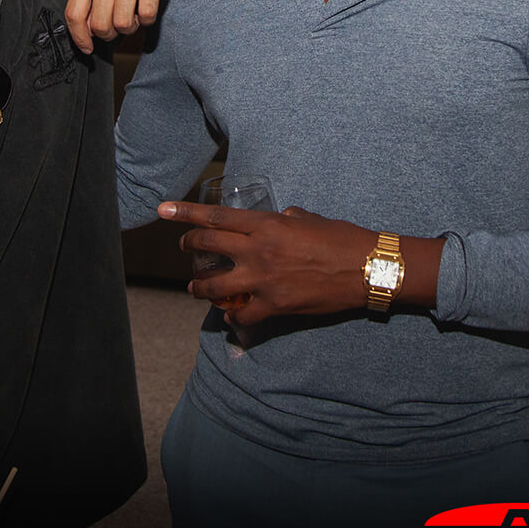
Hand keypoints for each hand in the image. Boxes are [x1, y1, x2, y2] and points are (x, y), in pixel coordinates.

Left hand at [65, 0, 189, 51]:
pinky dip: (148, 19)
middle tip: (119, 26)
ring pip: (122, 23)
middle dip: (110, 35)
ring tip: (135, 16)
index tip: (88, 48)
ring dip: (130, 27)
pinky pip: (147, 14)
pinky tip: (148, 8)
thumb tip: (90, 25)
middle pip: (99, 25)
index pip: (74, 14)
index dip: (79, 38)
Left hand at [158, 200, 377, 324]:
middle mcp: (259, 250)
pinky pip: (242, 315)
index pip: (215, 217)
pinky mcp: (275, 306)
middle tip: (184, 247)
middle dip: (188, 246)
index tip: (162, 210)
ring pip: (214, 286)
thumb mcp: (309, 218)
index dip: (184, 213)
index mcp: (267, 224)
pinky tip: (231, 317)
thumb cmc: (342, 238)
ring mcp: (264, 280)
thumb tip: (279, 220)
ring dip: (199, 287)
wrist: (366, 268)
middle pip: (208, 246)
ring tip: (195, 287)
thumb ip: (286, 219)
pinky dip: (233, 317)